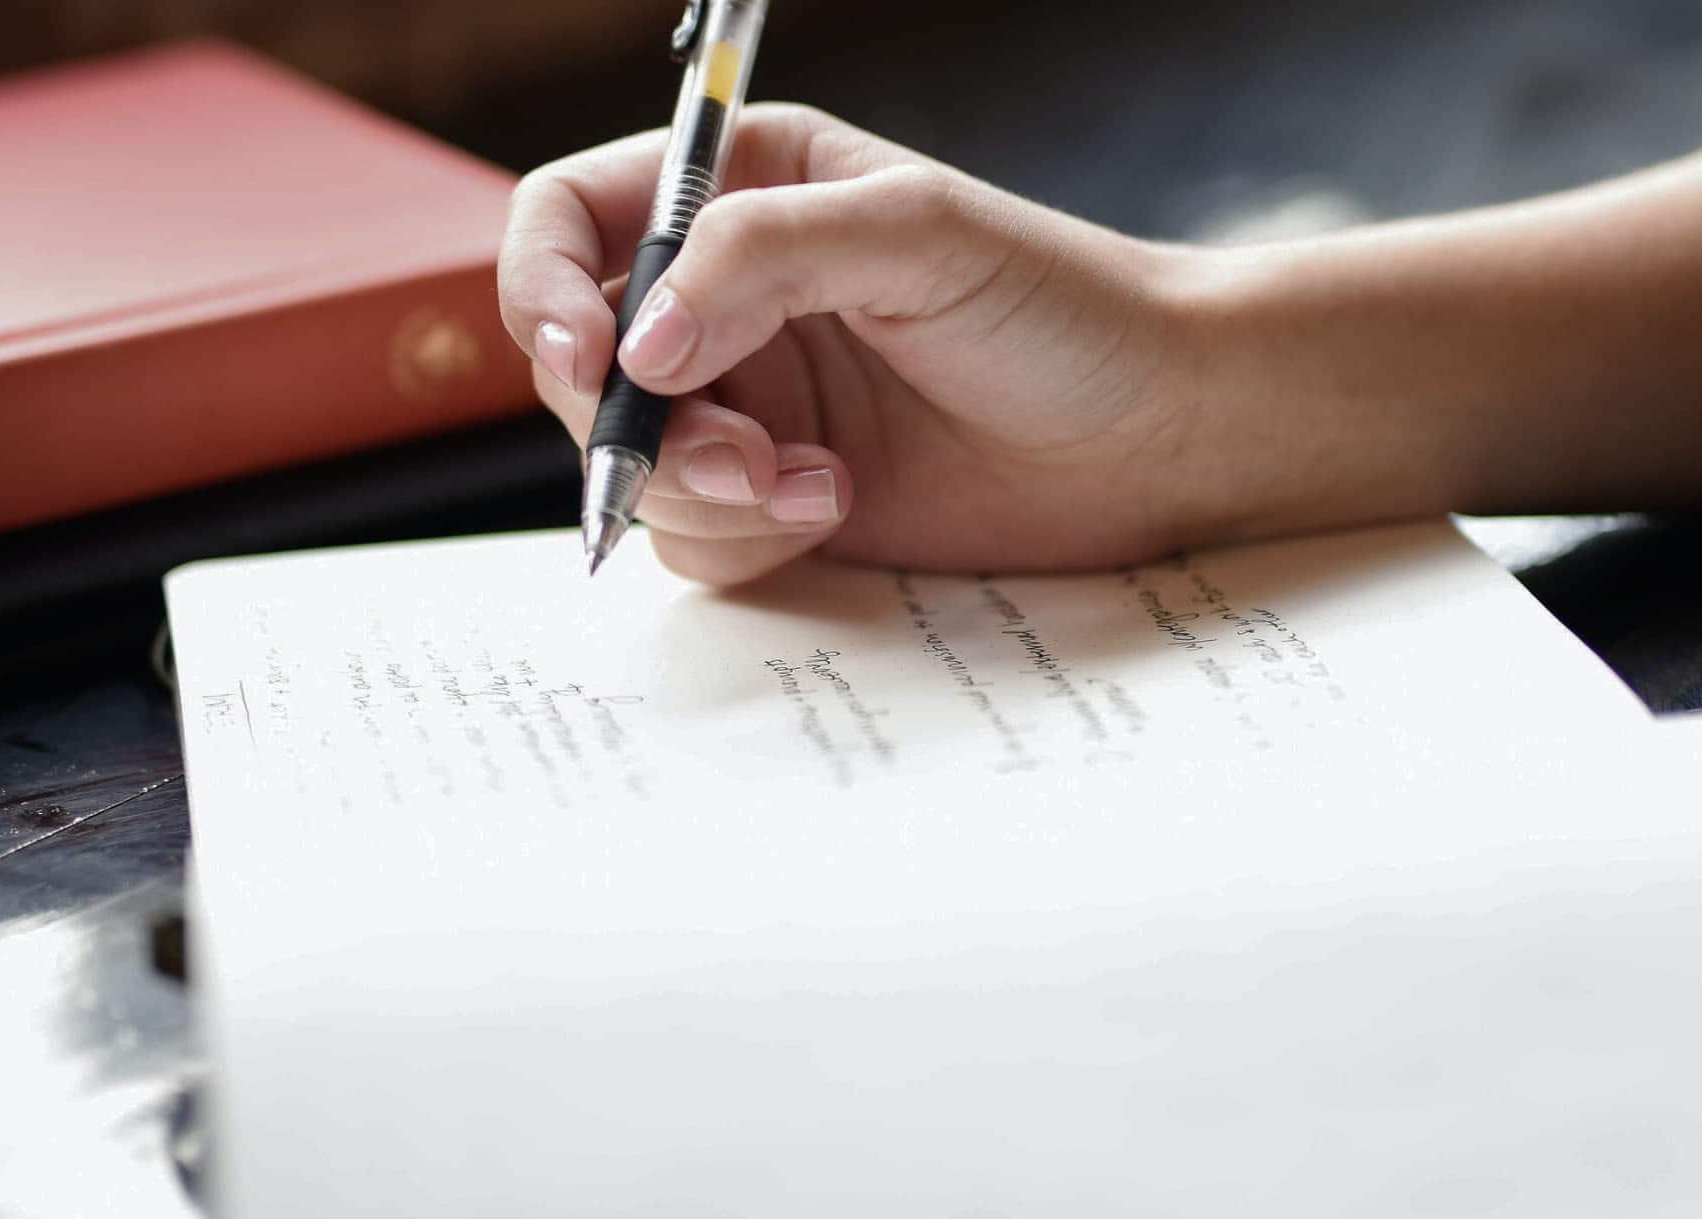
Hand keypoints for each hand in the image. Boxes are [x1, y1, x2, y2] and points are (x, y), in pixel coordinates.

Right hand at [497, 104, 1226, 583]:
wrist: (1157, 433)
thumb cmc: (1061, 306)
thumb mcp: (915, 235)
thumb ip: (763, 257)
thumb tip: (637, 347)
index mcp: (743, 194)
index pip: (571, 223)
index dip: (544, 289)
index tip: (589, 358)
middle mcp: (726, 301)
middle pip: (582, 365)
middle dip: (637, 425)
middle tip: (737, 454)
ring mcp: (749, 407)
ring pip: (630, 467)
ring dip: (699, 491)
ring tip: (811, 484)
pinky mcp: (777, 502)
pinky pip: (692, 540)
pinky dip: (746, 538)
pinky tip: (835, 509)